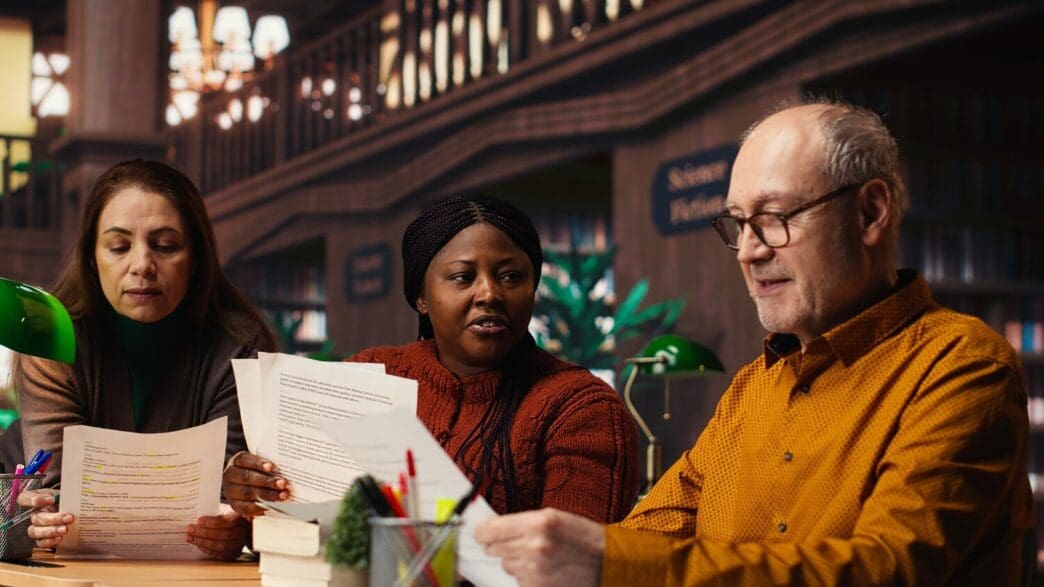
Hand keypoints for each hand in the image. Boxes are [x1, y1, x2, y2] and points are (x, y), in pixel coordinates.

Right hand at [18, 489, 73, 548]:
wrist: (72, 513)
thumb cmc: (66, 501)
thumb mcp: (64, 494)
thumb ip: (64, 495)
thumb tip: (70, 497)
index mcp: (37, 500)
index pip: (25, 498)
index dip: (35, 499)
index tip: (51, 499)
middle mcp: (34, 514)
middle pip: (36, 518)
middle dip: (53, 518)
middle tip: (68, 518)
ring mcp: (36, 527)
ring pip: (35, 531)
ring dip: (51, 531)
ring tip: (65, 529)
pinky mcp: (42, 539)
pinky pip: (40, 542)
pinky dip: (50, 541)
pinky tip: (60, 538)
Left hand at [185, 508, 249, 559]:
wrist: (233, 525)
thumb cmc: (223, 516)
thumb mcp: (220, 510)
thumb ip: (212, 512)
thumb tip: (194, 515)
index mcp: (241, 517)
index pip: (229, 521)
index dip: (213, 522)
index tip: (198, 520)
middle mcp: (243, 532)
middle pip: (225, 535)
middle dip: (205, 533)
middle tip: (190, 529)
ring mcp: (239, 544)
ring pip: (222, 546)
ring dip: (203, 542)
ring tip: (190, 537)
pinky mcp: (233, 554)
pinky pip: (220, 554)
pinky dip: (207, 550)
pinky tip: (198, 544)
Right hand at [222, 451, 289, 516]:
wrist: (243, 485)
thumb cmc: (256, 471)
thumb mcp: (259, 464)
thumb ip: (269, 465)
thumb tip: (288, 468)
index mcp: (236, 461)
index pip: (244, 460)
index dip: (258, 463)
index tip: (272, 467)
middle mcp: (230, 476)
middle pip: (247, 477)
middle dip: (267, 481)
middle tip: (283, 483)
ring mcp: (231, 492)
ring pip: (248, 493)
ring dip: (268, 495)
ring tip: (283, 495)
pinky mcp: (235, 506)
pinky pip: (247, 508)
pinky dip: (262, 507)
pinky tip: (274, 506)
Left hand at [474, 508, 604, 586]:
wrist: (608, 564)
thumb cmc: (583, 537)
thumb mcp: (554, 518)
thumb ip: (522, 522)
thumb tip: (492, 529)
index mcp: (538, 523)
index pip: (490, 530)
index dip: (483, 532)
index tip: (482, 533)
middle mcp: (534, 547)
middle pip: (493, 548)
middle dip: (500, 545)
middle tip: (517, 542)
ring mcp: (535, 571)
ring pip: (505, 564)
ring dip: (515, 560)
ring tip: (538, 556)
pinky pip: (518, 580)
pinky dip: (526, 575)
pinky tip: (544, 569)